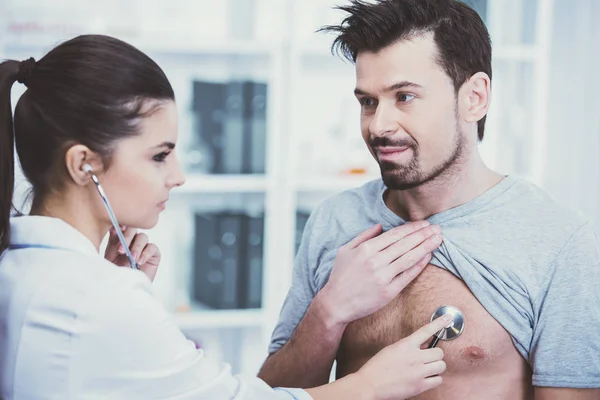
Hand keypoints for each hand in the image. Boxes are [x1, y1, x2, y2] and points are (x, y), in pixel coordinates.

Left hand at [104, 226, 160, 280]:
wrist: (126, 292)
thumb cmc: (116, 276)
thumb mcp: (109, 260)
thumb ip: (112, 244)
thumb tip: (112, 229)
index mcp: (118, 240)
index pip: (120, 226)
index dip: (119, 225)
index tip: (115, 231)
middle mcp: (131, 241)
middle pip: (132, 229)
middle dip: (127, 237)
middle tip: (121, 250)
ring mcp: (143, 247)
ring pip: (143, 237)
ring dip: (137, 247)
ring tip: (132, 259)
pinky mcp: (153, 254)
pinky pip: (152, 247)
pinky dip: (146, 253)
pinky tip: (140, 261)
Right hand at [318, 221, 441, 325]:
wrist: (336, 303)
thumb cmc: (340, 276)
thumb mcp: (346, 250)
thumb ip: (363, 236)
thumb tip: (380, 226)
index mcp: (366, 249)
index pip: (395, 235)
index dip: (411, 228)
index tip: (423, 224)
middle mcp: (376, 261)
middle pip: (405, 244)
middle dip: (423, 234)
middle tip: (437, 228)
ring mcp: (383, 276)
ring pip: (409, 258)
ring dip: (426, 247)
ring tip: (438, 239)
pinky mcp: (389, 291)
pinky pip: (407, 275)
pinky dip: (419, 265)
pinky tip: (428, 256)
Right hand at [355, 314, 450, 399]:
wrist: (370, 383)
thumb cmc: (378, 367)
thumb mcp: (391, 349)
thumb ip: (408, 347)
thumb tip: (424, 345)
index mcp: (405, 345)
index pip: (426, 331)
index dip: (439, 323)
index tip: (448, 318)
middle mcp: (414, 357)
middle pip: (439, 352)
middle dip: (435, 355)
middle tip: (429, 359)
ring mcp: (418, 372)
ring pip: (441, 366)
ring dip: (436, 367)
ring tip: (427, 369)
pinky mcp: (419, 386)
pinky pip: (438, 380)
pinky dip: (434, 379)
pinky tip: (426, 378)